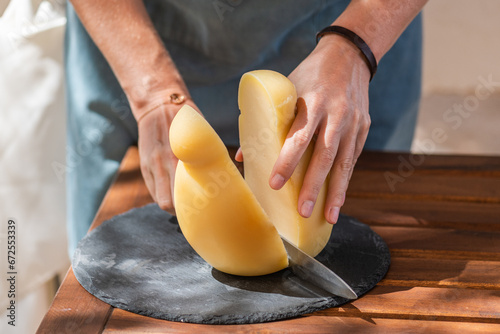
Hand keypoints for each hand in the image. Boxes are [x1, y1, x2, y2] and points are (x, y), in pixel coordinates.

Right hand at [136, 95, 200, 214]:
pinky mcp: (143, 167)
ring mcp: (150, 167)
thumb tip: (223, 175)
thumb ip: (205, 157)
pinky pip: (153, 191)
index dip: (193, 206)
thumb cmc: (187, 120)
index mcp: (178, 156)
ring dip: (173, 206)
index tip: (206, 209)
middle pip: (168, 202)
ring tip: (186, 206)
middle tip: (197, 212)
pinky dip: (164, 196)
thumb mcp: (200, 136)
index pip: (182, 192)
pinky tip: (175, 194)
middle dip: (182, 212)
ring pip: (160, 200)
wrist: (158, 105)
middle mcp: (161, 164)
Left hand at [269, 35, 370, 223]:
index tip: (275, 184)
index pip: (299, 137)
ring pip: (345, 163)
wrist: (349, 55)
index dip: (287, 162)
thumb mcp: (286, 89)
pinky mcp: (363, 128)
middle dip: (313, 186)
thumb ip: (267, 121)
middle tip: (302, 211)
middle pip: (325, 156)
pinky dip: (345, 181)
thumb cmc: (309, 74)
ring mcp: (353, 122)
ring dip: (336, 192)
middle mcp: (337, 114)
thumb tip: (242, 156)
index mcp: (313, 102)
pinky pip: (353, 159)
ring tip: (329, 217)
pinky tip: (338, 200)